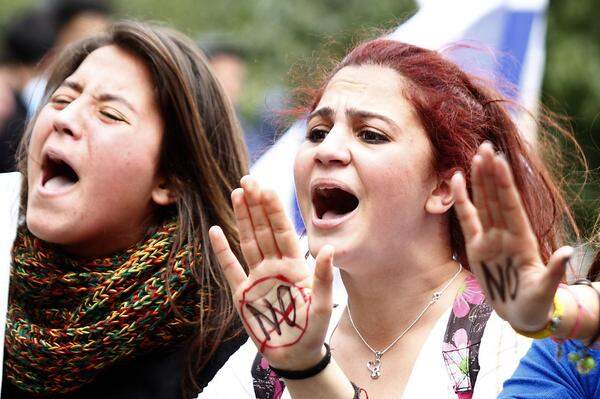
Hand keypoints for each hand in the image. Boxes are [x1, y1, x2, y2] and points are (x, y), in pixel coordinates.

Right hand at [209, 175, 334, 369]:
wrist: (295, 356)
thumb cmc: (313, 331)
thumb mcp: (323, 305)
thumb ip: (325, 278)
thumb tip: (330, 248)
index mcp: (294, 266)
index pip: (282, 231)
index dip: (273, 210)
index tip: (266, 188)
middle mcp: (274, 266)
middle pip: (263, 229)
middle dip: (256, 204)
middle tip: (247, 180)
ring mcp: (257, 278)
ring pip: (248, 241)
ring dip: (242, 218)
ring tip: (236, 194)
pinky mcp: (242, 294)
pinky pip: (230, 268)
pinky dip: (222, 250)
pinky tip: (216, 230)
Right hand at [450, 143, 572, 331]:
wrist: (520, 314)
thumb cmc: (535, 304)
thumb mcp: (545, 290)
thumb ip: (554, 270)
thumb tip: (569, 252)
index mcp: (522, 240)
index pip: (511, 206)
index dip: (504, 184)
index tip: (500, 162)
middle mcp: (505, 233)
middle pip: (496, 197)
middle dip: (492, 173)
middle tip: (487, 146)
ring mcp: (489, 238)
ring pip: (483, 202)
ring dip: (479, 179)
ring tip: (477, 155)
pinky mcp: (475, 247)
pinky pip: (467, 219)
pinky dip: (461, 200)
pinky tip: (457, 180)